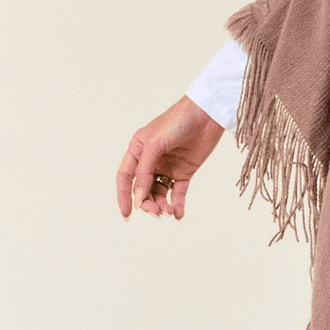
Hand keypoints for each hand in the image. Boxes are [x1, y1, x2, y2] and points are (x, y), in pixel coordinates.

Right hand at [116, 96, 224, 220]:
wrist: (205, 115)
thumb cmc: (176, 122)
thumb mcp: (155, 145)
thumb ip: (145, 172)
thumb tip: (137, 199)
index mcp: (137, 151)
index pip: (125, 178)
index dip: (123, 196)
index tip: (127, 214)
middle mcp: (150, 161)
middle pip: (143, 189)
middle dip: (147, 203)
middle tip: (156, 212)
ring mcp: (167, 167)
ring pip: (159, 193)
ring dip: (162, 205)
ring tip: (169, 212)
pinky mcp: (185, 171)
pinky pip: (178, 192)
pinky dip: (177, 205)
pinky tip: (178, 214)